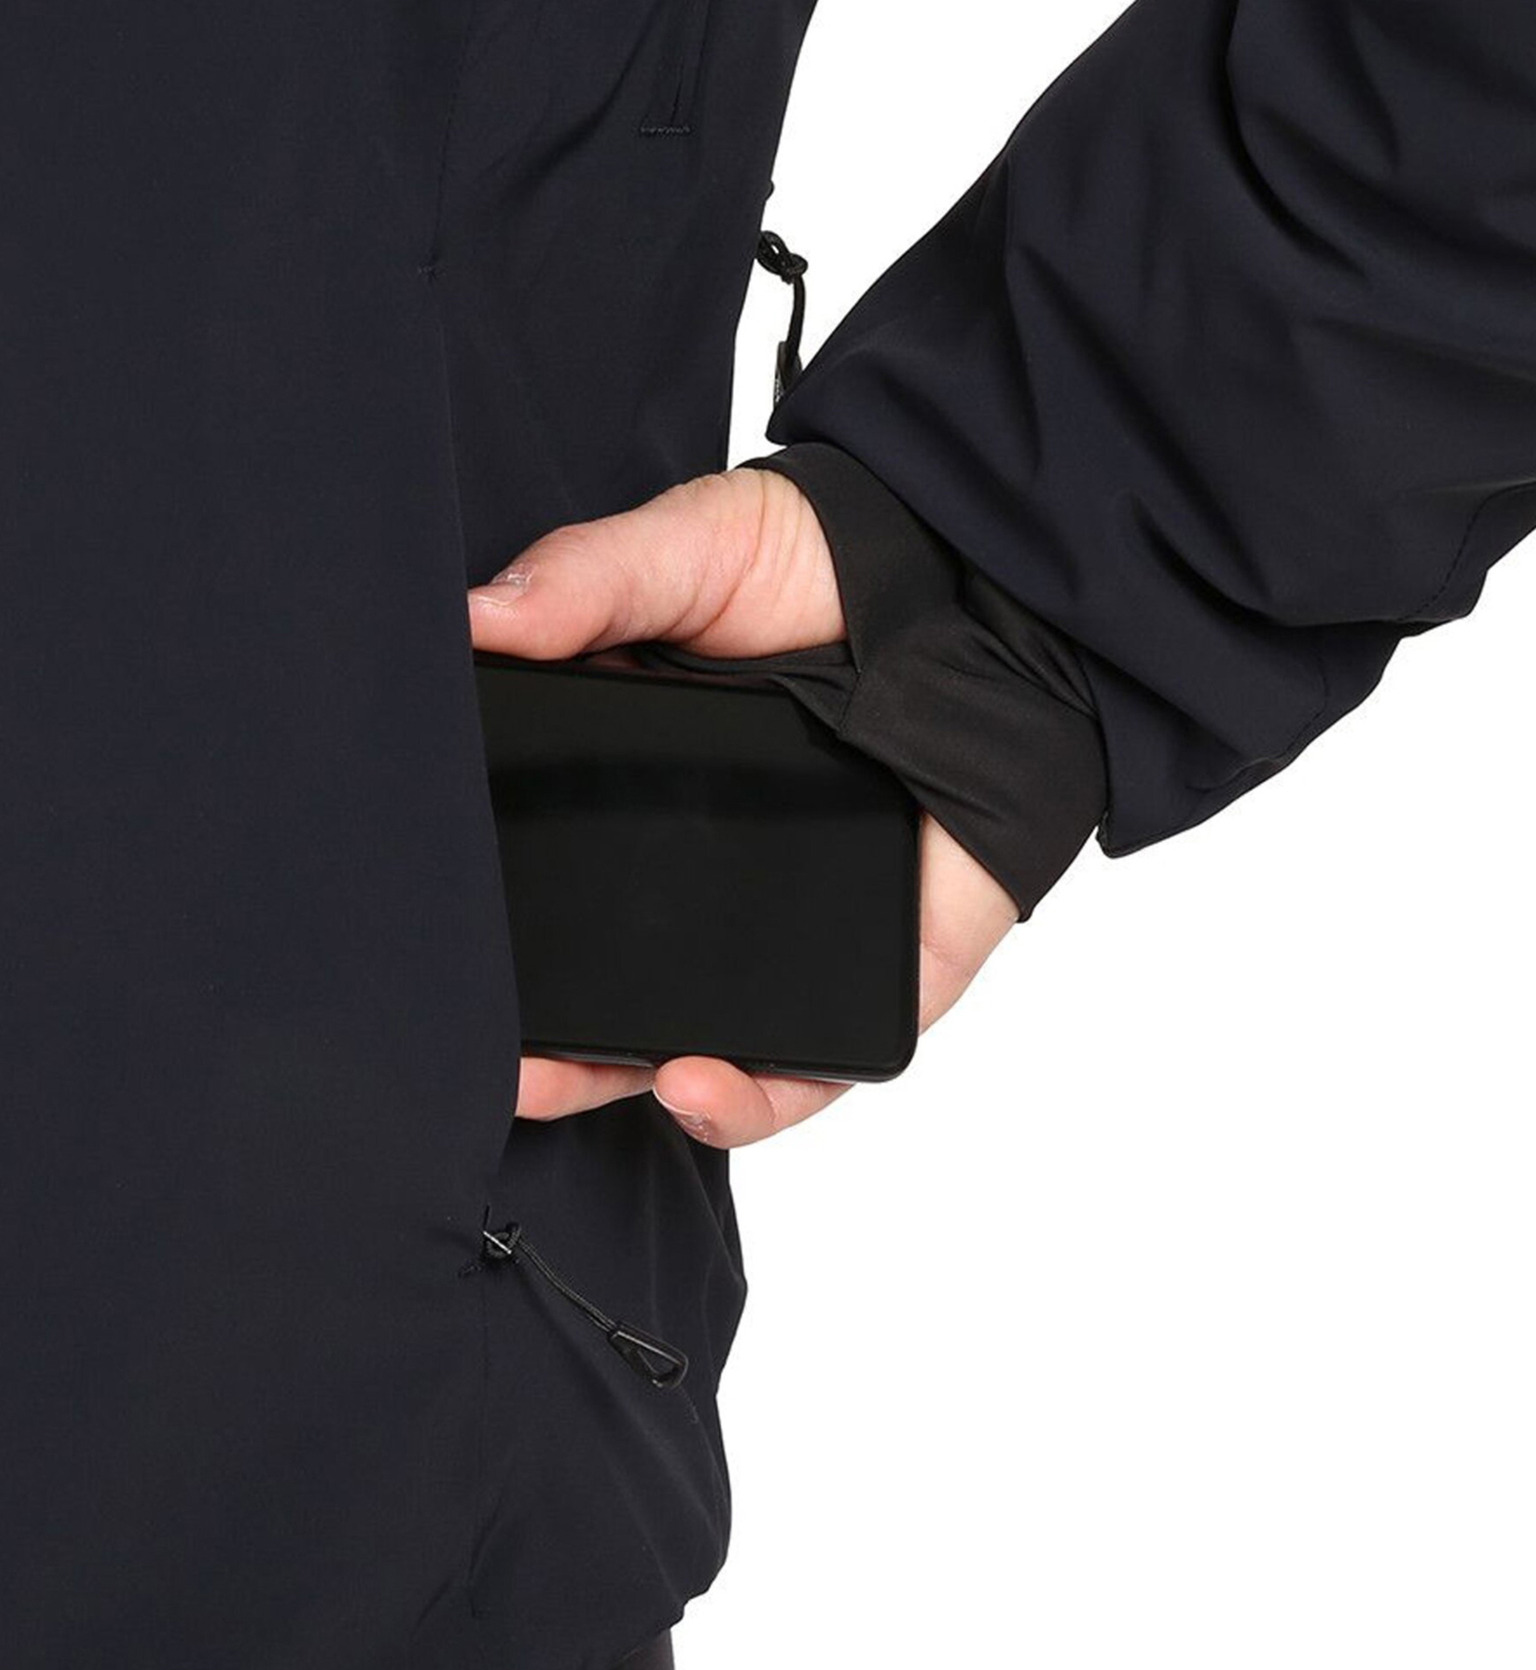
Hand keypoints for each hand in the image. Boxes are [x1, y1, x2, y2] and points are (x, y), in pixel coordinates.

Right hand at [468, 467, 1018, 1146]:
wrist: (986, 588)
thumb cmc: (834, 569)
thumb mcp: (690, 552)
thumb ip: (588, 583)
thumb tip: (474, 617)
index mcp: (637, 794)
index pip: (543, 878)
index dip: (485, 919)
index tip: (423, 936)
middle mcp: (701, 884)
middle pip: (602, 987)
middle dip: (532, 1036)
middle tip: (474, 1051)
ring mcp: (783, 941)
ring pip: (690, 1049)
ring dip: (617, 1080)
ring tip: (554, 1080)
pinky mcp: (873, 982)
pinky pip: (808, 1070)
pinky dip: (750, 1097)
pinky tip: (694, 1083)